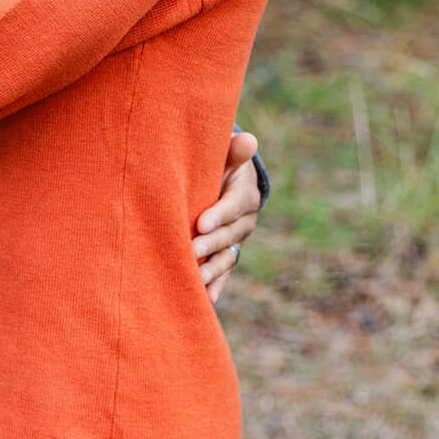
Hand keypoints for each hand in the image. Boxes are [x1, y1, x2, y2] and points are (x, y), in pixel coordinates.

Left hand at [194, 130, 261, 302]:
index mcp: (245, 194)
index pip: (234, 205)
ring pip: (227, 257)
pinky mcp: (226, 255)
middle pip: (230, 235)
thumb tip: (248, 139)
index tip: (200, 223)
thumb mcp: (224, 153)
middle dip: (210, 244)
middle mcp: (244, 221)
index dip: (219, 215)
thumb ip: (233, 150)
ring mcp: (236, 241)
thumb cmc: (216, 162)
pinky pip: (224, 273)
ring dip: (213, 270)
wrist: (218, 180)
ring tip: (196, 279)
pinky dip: (216, 286)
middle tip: (190, 250)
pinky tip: (205, 300)